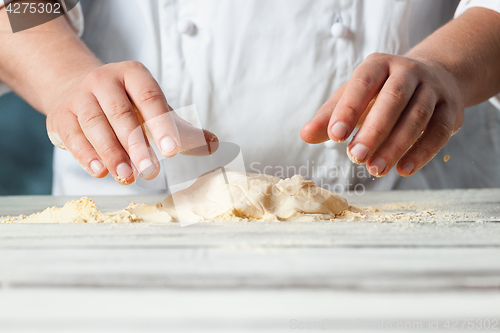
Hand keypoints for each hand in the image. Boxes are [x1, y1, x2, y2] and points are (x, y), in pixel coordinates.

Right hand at [46, 61, 217, 184]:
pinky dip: (86, 154)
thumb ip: (182, 129)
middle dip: (137, 145)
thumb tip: (214, 144)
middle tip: (151, 172)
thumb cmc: (126, 104)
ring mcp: (80, 96)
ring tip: (127, 177)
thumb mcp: (154, 110)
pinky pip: (73, 134)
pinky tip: (100, 171)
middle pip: (122, 113)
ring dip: (112, 153)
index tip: (173, 151)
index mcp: (134, 75)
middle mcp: (105, 81)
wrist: (75, 89)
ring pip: (95, 124)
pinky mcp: (61, 115)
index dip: (162, 124)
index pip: (150, 98)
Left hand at [301, 53, 463, 176]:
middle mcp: (408, 72)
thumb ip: (329, 116)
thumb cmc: (381, 92)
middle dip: (373, 131)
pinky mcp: (451, 109)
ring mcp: (433, 89)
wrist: (433, 78)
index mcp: (379, 65)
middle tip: (354, 157)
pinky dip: (422, 152)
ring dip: (395, 146)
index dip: (349, 108)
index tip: (334, 135)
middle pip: (392, 100)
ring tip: (374, 170)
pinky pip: (438, 132)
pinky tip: (403, 170)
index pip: (363, 83)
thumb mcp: (353, 98)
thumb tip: (304, 134)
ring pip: (417, 117)